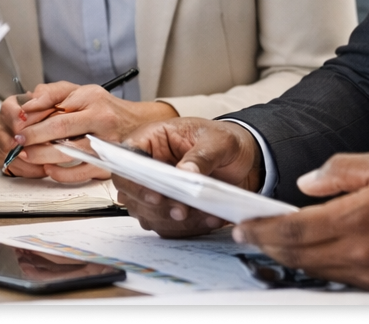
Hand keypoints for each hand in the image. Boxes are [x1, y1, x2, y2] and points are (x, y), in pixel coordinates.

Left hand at [0, 81, 176, 181]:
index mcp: (92, 100)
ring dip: (45, 156)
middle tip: (19, 142)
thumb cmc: (103, 107)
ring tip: (29, 155)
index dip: (34, 122)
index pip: (58, 111)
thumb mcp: (78, 91)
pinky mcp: (109, 163)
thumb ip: (51, 93)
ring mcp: (107, 144)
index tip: (19, 127)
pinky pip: (83, 173)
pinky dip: (63, 174)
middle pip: (62, 132)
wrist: (135, 123)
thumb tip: (28, 104)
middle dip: (35, 139)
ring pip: (71, 154)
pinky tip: (50, 168)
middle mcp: (101, 121)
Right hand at [114, 117, 262, 236]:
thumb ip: (201, 155)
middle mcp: (147, 167)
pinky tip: (209, 220)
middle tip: (181, 212)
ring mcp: (155, 190)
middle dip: (156, 207)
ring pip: (148, 214)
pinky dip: (187, 229)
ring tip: (204, 215)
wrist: (242, 157)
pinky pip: (167, 226)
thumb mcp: (218, 140)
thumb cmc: (222, 140)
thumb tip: (185, 172)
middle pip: (131, 193)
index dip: (134, 180)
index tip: (156, 195)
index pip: (126, 160)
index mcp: (150, 140)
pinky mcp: (167, 209)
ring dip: (173, 221)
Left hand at [232, 151, 368, 292]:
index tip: (243, 224)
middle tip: (246, 235)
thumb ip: (340, 171)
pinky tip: (308, 254)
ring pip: (315, 270)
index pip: (294, 230)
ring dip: (288, 258)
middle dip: (267, 246)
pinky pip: (338, 278)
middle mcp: (361, 253)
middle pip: (298, 255)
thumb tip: (306, 184)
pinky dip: (316, 266)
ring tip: (271, 243)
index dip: (262, 229)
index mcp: (358, 219)